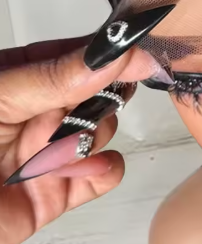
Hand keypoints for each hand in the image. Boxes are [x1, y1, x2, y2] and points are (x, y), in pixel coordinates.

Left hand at [0, 37, 158, 243]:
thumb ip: (54, 77)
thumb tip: (115, 54)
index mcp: (20, 78)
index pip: (79, 55)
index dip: (111, 55)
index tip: (139, 57)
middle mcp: (39, 111)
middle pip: (100, 91)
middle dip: (96, 101)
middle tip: (73, 113)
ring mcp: (51, 150)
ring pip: (105, 129)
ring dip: (88, 139)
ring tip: (51, 154)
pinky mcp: (58, 190)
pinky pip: (106, 172)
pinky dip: (101, 170)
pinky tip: (78, 173)